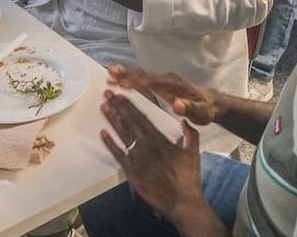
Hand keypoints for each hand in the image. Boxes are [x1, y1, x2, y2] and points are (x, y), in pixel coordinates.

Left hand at [99, 91, 212, 229]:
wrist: (182, 202)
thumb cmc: (188, 179)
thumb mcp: (194, 152)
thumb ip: (190, 134)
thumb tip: (184, 121)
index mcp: (160, 140)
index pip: (142, 118)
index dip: (130, 106)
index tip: (122, 96)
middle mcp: (147, 147)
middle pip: (129, 122)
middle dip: (117, 106)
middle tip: (107, 94)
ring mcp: (138, 160)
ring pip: (122, 135)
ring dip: (112, 120)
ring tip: (104, 106)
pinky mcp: (132, 173)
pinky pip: (118, 155)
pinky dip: (110, 144)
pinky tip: (103, 133)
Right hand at [107, 65, 219, 125]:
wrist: (211, 102)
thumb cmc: (205, 109)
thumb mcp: (201, 112)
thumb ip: (189, 109)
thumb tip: (177, 105)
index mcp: (175, 85)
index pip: (154, 82)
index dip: (139, 82)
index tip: (124, 83)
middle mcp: (167, 79)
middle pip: (144, 75)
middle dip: (128, 74)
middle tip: (111, 73)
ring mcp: (163, 80)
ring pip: (142, 75)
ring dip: (126, 73)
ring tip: (110, 73)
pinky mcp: (160, 84)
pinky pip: (143, 79)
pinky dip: (130, 78)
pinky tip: (119, 79)